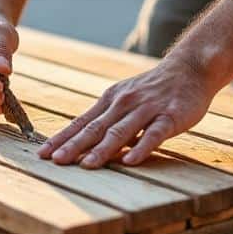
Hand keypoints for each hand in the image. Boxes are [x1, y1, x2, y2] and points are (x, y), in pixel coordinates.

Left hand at [38, 55, 213, 167]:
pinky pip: (154, 133)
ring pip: (121, 132)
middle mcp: (124, 103)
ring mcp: (147, 109)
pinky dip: (142, 147)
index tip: (42, 153)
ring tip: (87, 165)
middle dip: (73, 146)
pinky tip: (132, 161)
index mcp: (110, 100)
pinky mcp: (170, 116)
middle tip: (55, 162)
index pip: (81, 122)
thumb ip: (108, 121)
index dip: (62, 138)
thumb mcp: (126, 99)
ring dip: (102, 149)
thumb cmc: (154, 89)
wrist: (190, 68)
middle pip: (95, 128)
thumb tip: (85, 145)